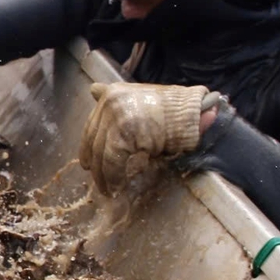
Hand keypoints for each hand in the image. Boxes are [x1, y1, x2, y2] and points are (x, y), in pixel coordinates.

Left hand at [79, 82, 214, 194]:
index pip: (92, 124)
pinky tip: (116, 187)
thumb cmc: (172, 110)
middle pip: (94, 139)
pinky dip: (113, 176)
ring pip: (101, 153)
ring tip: (108, 189)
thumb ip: (116, 101)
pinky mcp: (123, 133)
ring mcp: (116, 117)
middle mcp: (110, 103)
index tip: (87, 162)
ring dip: (103, 175)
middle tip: (98, 179)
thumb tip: (92, 89)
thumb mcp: (140, 98)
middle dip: (95, 163)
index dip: (88, 145)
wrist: (192, 111)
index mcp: (113, 93)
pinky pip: (112, 160)